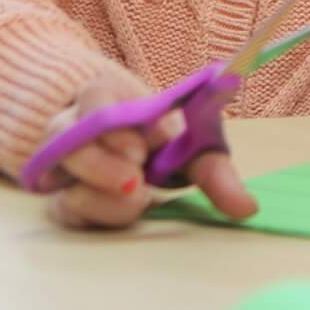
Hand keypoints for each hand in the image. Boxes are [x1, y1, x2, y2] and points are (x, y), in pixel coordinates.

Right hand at [41, 78, 260, 231]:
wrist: (134, 153)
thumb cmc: (163, 140)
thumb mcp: (193, 147)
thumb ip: (216, 173)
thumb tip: (248, 209)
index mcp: (105, 95)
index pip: (93, 97)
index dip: (115, 125)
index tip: (146, 149)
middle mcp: (72, 125)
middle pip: (64, 139)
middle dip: (104, 166)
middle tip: (139, 180)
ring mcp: (62, 163)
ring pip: (64, 179)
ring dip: (104, 196)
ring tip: (140, 198)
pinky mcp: (61, 196)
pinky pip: (66, 209)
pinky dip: (98, 214)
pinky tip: (125, 211)